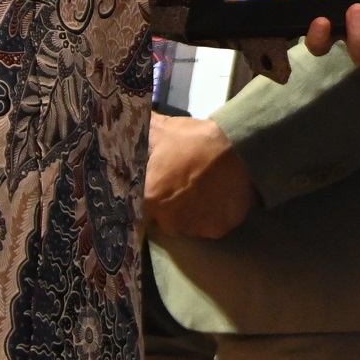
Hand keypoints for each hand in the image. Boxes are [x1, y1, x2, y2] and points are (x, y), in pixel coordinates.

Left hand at [144, 114, 257, 238]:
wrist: (237, 147)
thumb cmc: (194, 140)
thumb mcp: (160, 131)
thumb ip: (138, 136)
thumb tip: (121, 130)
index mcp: (149, 199)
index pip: (137, 211)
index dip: (145, 201)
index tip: (154, 189)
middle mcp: (168, 221)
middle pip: (163, 220)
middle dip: (168, 205)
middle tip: (180, 185)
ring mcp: (194, 229)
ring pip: (187, 225)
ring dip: (190, 212)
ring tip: (200, 190)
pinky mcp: (218, 230)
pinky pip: (210, 225)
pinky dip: (212, 215)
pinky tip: (217, 197)